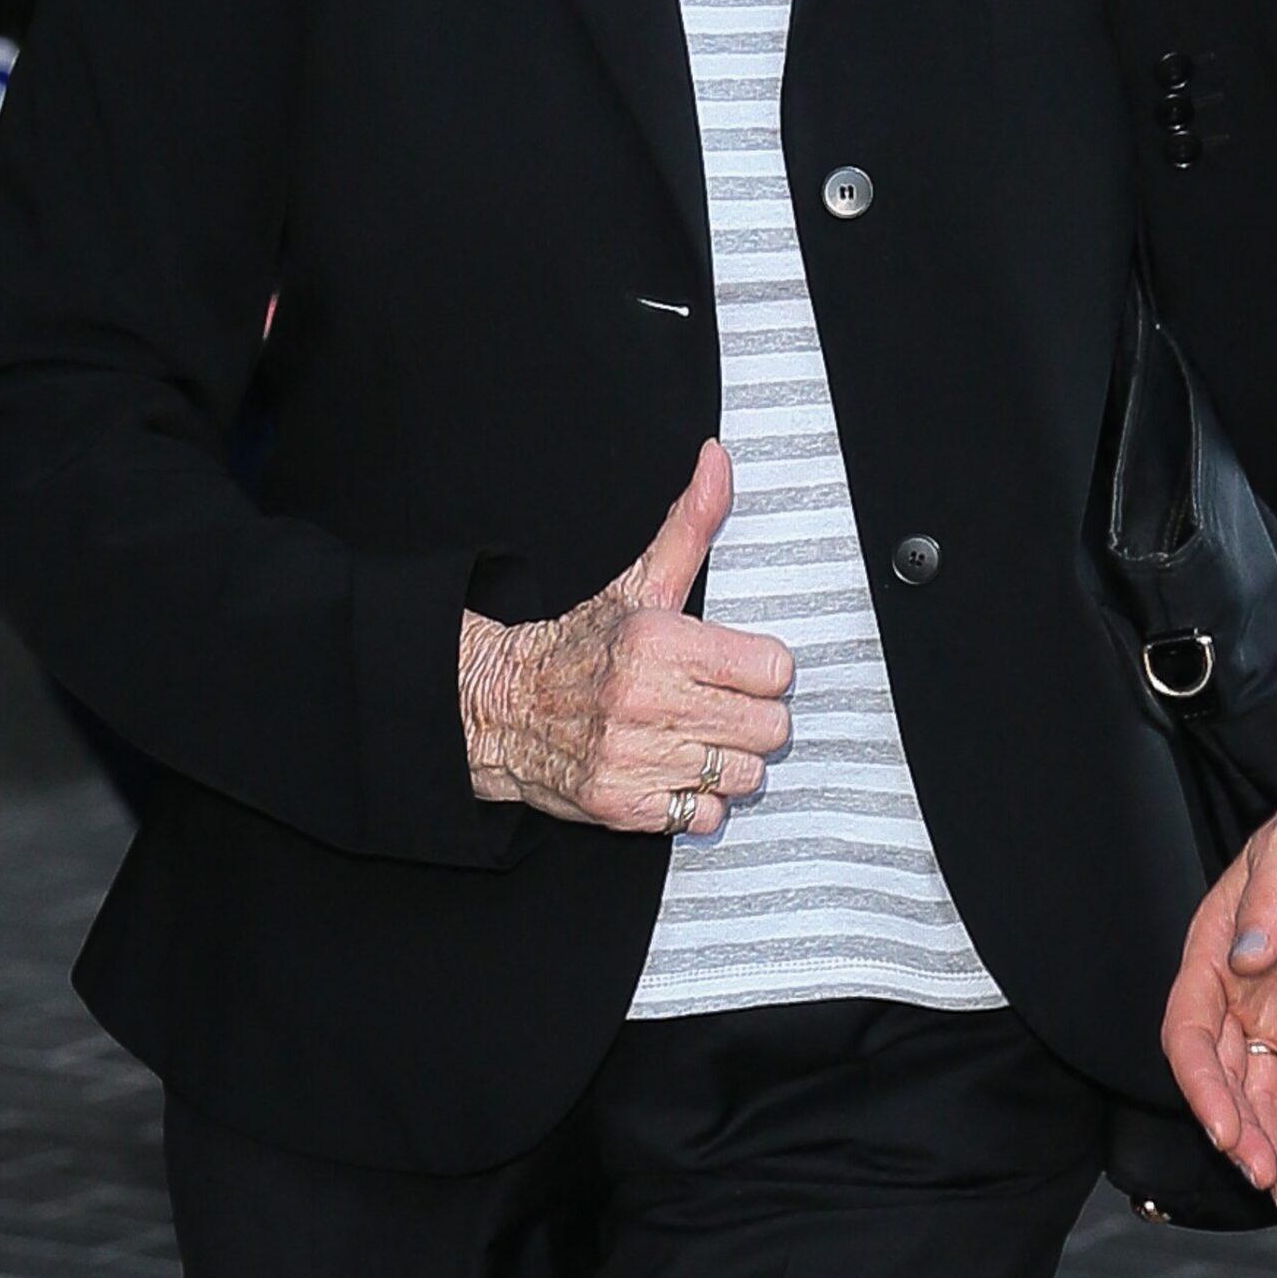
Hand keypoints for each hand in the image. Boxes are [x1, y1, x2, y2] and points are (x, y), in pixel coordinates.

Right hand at [457, 439, 792, 835]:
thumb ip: (691, 525)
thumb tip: (718, 459)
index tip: (739, 666)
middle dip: (753, 717)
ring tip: (697, 737)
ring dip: (729, 761)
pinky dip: (698, 801)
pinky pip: (706, 818)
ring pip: (745, 776)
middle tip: (721, 704)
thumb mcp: (638, 583)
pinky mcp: (623, 806)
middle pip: (769, 727)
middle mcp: (646, 700)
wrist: (503, 706)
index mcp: (658, 640)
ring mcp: (634, 758)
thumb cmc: (582, 645)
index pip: (773, 669)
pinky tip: (674, 770)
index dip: (763, 668)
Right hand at [1162, 765, 1276, 1212]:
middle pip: (1222, 1072)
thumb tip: (1248, 958)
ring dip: (1268, 1140)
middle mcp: (1235, 987)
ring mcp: (1275, 1008)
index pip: (1189, 1028)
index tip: (1224, 1128)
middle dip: (1238, 1129)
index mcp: (1213, 945)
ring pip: (1259, 1089)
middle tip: (1265, 1176)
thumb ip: (1269, 903)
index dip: (1200, 1083)